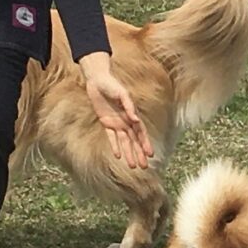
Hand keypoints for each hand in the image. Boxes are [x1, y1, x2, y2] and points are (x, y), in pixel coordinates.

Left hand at [81, 54, 153, 169]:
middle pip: (134, 140)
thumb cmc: (111, 85)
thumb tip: (136, 120)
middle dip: (139, 153)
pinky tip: (119, 156)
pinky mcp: (106, 122)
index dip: (145, 143)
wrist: (97, 81)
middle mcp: (126, 121)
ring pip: (124, 142)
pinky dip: (115, 146)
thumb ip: (129, 106)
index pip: (141, 132)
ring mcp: (116, 123)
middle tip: (144, 167)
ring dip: (128, 153)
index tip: (150, 154)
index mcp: (132, 114)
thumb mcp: (122, 93)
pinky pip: (112, 137)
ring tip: (132, 166)